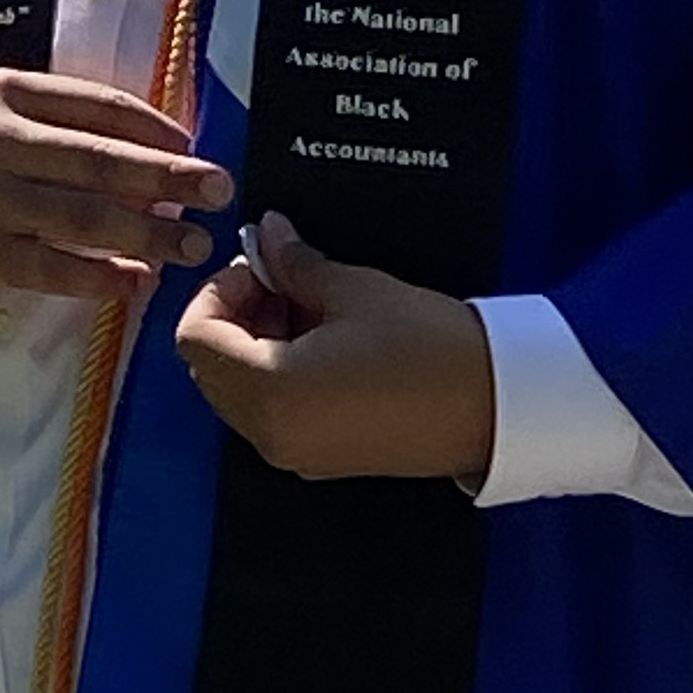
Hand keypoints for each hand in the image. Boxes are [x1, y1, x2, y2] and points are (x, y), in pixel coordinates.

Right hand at [0, 68, 233, 312]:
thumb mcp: (1, 125)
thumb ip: (67, 130)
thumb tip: (162, 152)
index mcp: (10, 93)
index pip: (99, 106)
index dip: (156, 130)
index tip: (196, 150)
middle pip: (100, 159)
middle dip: (168, 178)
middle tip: (219, 191)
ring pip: (84, 216)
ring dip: (148, 233)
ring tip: (192, 245)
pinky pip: (54, 267)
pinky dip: (102, 277)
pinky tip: (139, 283)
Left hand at [173, 209, 495, 484]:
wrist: (497, 405)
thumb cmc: (429, 347)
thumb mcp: (354, 291)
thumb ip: (295, 264)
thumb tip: (268, 233)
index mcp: (269, 390)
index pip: (195, 338)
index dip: (218, 292)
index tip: (260, 266)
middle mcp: (269, 432)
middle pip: (210, 367)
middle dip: (235, 317)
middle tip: (281, 280)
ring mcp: (294, 452)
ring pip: (239, 391)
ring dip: (255, 344)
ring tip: (308, 306)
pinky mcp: (321, 459)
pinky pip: (272, 412)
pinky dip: (278, 373)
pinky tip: (323, 341)